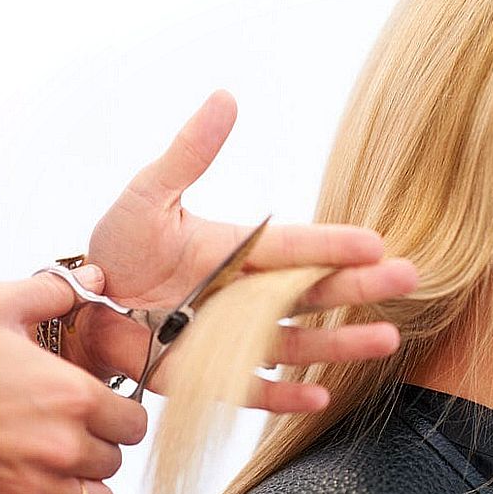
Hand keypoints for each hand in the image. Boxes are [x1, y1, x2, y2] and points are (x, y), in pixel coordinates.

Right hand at [0, 267, 146, 493]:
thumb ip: (54, 295)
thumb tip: (93, 281)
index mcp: (72, 398)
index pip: (136, 423)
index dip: (122, 414)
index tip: (106, 408)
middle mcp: (61, 448)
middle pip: (115, 460)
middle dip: (100, 443)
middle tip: (73, 428)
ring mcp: (34, 487)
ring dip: (83, 481)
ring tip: (59, 459)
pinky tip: (33, 479)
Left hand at [69, 90, 416, 412]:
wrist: (84, 307)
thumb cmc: (116, 248)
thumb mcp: (150, 194)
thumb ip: (190, 154)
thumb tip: (227, 97)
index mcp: (242, 250)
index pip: (297, 245)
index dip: (334, 244)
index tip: (377, 243)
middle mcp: (249, 295)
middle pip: (314, 291)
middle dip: (361, 286)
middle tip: (408, 278)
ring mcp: (235, 339)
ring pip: (299, 344)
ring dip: (342, 342)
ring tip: (387, 338)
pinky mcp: (214, 377)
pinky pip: (255, 390)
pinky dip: (286, 396)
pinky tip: (321, 395)